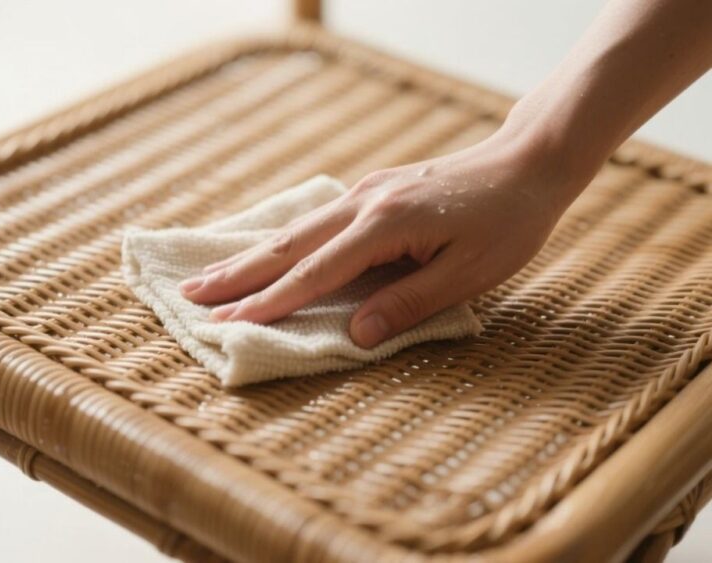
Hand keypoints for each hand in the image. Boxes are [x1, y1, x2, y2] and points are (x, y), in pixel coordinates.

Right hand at [179, 133, 583, 346]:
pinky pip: (312, 219)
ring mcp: (364, 193)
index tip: (226, 322)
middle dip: (236, 275)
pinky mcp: (371, 191)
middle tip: (189, 297)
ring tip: (207, 276)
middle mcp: (363, 204)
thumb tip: (356, 336)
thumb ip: (410, 303)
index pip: (314, 274)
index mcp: (384, 226)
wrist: (529, 160)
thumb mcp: (470, 273)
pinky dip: (279, 240)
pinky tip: (262, 250)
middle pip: (287, 246)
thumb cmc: (508, 222)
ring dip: (248, 255)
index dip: (269, 302)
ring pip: (294, 229)